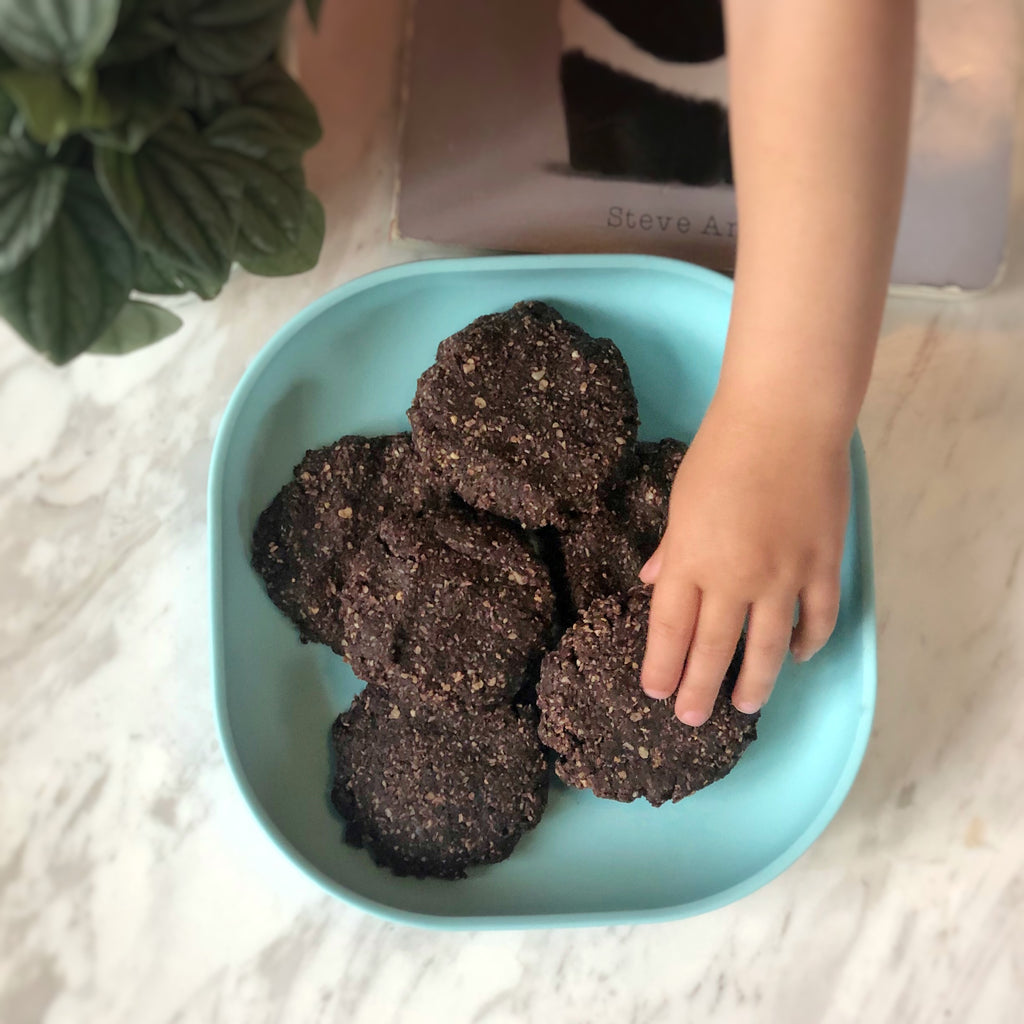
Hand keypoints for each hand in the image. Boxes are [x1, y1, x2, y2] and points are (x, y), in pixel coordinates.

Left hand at [639, 388, 849, 723]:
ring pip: (767, 647)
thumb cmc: (722, 452)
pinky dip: (808, 642)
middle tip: (690, 718)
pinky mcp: (823, 566)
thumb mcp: (681, 500)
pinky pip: (817, 618)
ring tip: (744, 707)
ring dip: (754, 682)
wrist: (786, 420)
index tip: (654, 691)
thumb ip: (671, 548)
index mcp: (691, 560)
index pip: (670, 628)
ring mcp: (783, 577)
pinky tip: (798, 655)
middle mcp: (734, 578)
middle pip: (714, 649)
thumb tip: (652, 582)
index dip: (662, 665)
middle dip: (699, 689)